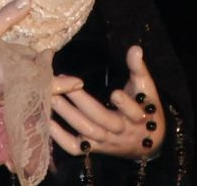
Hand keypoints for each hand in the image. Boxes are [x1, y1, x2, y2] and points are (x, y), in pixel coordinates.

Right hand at [0, 0, 88, 108]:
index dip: (62, 83)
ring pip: (19, 94)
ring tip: (39, 74)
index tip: (78, 81)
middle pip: (35, 91)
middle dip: (49, 83)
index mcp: (14, 78)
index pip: (45, 84)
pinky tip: (12, 79)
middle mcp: (6, 93)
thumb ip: (8, 15)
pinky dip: (15, 87)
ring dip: (32, 85)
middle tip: (63, 77)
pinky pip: (5, 96)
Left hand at [49, 45, 165, 160]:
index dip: (125, 104)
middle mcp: (121, 131)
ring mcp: (106, 142)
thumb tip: (135, 49)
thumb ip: (138, 69)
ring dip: (68, 114)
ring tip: (53, 96)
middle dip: (83, 102)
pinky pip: (75, 148)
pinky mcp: (94, 148)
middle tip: (65, 85)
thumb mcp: (146, 88)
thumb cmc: (145, 109)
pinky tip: (49, 122)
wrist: (148, 142)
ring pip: (86, 131)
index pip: (133, 112)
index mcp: (138, 116)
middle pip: (102, 119)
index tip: (115, 92)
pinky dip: (60, 138)